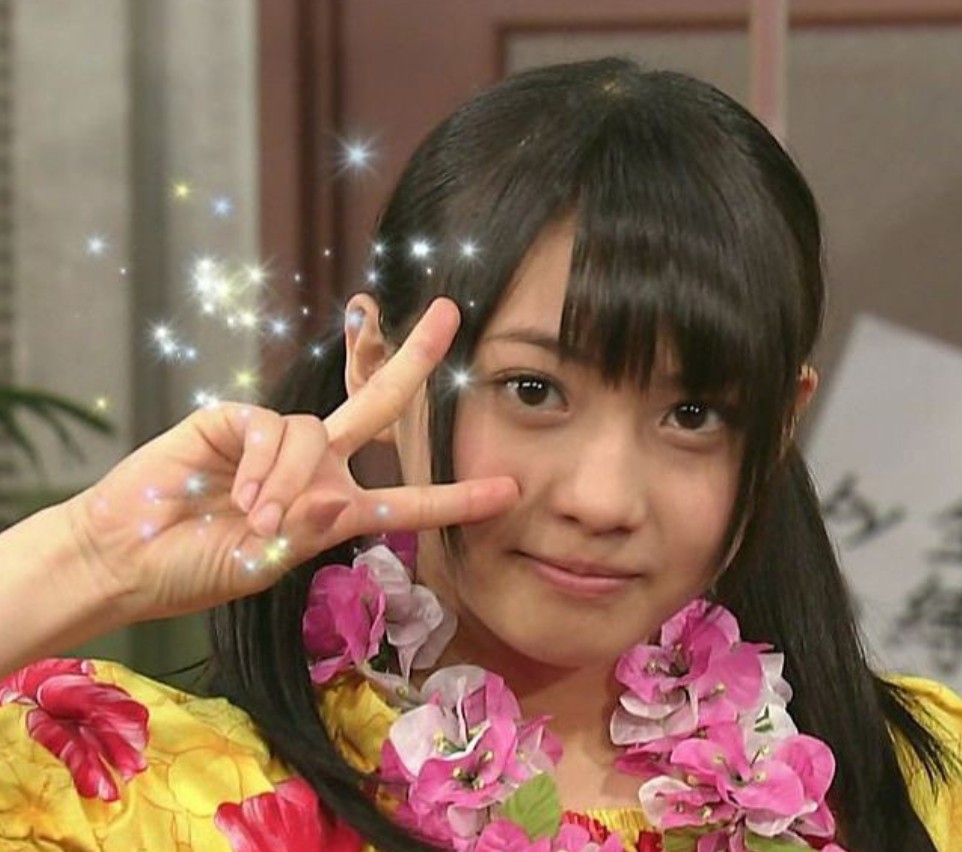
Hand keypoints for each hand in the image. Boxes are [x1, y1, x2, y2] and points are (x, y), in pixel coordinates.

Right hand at [62, 298, 516, 625]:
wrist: (127, 558)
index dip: (455, 497)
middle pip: (377, 402)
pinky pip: (272, 428)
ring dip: (287, 483)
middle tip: (450, 311)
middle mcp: (314, 465)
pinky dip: (261, 465)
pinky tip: (235, 493)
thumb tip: (331, 496)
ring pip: (314, 434)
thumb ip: (305, 533)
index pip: (405, 498)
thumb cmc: (197, 568)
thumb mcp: (264, 564)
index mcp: (333, 507)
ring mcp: (275, 440)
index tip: (508, 490)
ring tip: (255, 520)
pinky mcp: (234, 420)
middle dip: (415, 356)